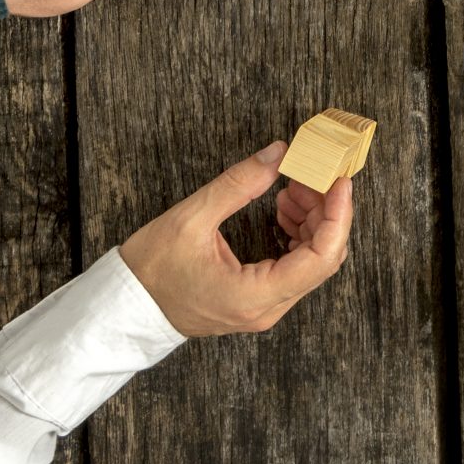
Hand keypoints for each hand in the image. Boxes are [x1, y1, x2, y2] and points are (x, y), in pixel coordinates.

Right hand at [121, 141, 355, 335]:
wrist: (123, 309)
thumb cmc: (150, 271)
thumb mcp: (190, 219)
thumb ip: (239, 184)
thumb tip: (279, 153)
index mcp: (254, 296)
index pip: (321, 258)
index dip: (338, 216)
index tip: (340, 180)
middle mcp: (267, 310)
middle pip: (323, 259)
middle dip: (325, 211)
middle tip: (312, 174)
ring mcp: (264, 309)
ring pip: (312, 263)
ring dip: (312, 221)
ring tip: (292, 188)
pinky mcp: (258, 302)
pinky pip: (295, 268)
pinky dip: (299, 235)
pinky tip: (285, 209)